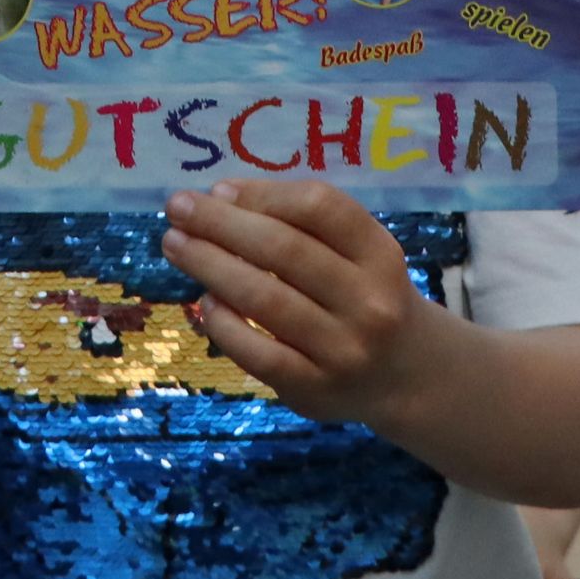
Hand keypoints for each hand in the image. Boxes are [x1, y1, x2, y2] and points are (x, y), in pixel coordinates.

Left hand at [163, 179, 444, 425]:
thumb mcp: (357, 253)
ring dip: (211, 266)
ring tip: (176, 245)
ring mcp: (343, 348)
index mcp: (380, 253)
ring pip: (265, 299)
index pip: (319, 207)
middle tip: (177, 208)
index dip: (263, 194)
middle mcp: (368, 301)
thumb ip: (303, 224)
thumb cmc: (364, 296)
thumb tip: (222, 198)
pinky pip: (258, 353)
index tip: (218, 190)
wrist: (404, 374)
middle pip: (284, 249)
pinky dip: (224, 324)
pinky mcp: (315, 388)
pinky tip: (206, 302)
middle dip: (221, 224)